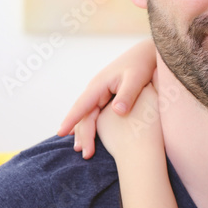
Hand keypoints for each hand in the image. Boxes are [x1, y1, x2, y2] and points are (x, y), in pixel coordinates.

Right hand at [58, 38, 156, 158]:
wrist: (146, 54)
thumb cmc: (142, 65)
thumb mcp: (136, 79)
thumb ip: (127, 95)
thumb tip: (117, 111)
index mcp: (99, 85)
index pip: (82, 105)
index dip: (71, 119)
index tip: (61, 133)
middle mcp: (95, 89)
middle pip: (83, 114)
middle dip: (81, 133)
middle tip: (84, 153)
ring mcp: (99, 92)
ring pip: (87, 114)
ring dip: (84, 130)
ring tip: (82, 149)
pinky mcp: (106, 95)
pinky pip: (94, 112)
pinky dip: (90, 124)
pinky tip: (88, 133)